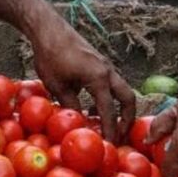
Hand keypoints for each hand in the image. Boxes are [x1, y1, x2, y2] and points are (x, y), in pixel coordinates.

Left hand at [30, 18, 134, 142]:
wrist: (49, 29)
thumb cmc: (50, 57)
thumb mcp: (57, 86)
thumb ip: (71, 106)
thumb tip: (80, 124)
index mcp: (99, 79)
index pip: (109, 111)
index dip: (110, 131)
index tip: (110, 146)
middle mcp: (108, 72)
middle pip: (128, 99)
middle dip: (127, 119)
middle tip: (119, 136)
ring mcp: (105, 66)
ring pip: (121, 90)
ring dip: (118, 109)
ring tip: (107, 126)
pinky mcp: (99, 64)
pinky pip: (111, 85)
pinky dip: (109, 99)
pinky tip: (93, 109)